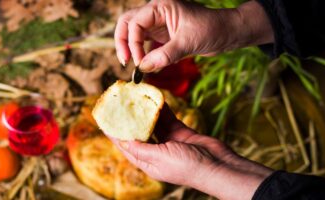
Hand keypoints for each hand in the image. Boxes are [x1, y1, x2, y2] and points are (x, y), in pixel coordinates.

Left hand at [109, 105, 272, 199]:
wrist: (218, 165)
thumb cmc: (188, 167)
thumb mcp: (160, 158)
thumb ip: (141, 149)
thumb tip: (123, 141)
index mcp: (148, 162)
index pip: (126, 146)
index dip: (115, 133)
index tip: (106, 120)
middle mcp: (156, 152)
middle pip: (138, 133)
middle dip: (129, 119)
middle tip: (120, 104)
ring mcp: (168, 142)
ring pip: (152, 123)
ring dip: (145, 111)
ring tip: (136, 97)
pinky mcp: (180, 133)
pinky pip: (167, 119)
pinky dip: (162, 109)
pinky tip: (155, 98)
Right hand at [114, 0, 272, 71]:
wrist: (228, 33)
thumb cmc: (212, 29)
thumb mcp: (188, 42)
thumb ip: (165, 55)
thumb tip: (143, 67)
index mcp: (161, 7)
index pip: (135, 23)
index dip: (133, 43)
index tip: (139, 62)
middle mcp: (157, 13)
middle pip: (128, 23)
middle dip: (123, 42)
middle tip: (126, 61)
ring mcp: (159, 24)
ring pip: (135, 34)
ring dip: (132, 49)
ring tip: (135, 67)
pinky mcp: (164, 36)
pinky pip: (147, 45)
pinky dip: (144, 55)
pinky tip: (147, 67)